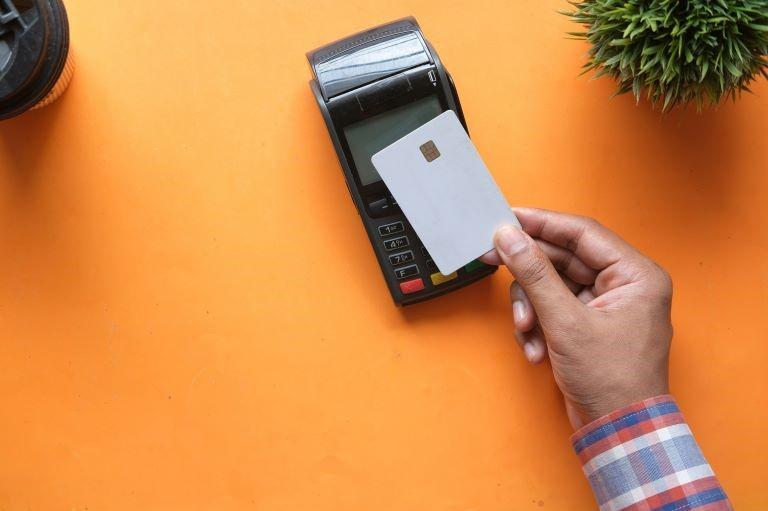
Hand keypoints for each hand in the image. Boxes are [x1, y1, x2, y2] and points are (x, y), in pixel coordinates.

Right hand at [481, 208, 671, 429]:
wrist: (618, 431)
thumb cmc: (611, 380)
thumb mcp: (565, 322)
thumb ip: (535, 274)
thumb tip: (509, 237)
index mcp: (635, 275)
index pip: (583, 233)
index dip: (543, 223)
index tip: (509, 217)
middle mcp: (623, 285)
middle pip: (564, 259)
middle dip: (529, 272)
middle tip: (493, 259)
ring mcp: (605, 306)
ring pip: (553, 285)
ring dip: (532, 307)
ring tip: (527, 329)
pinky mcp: (588, 325)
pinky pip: (554, 308)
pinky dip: (539, 325)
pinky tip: (537, 348)